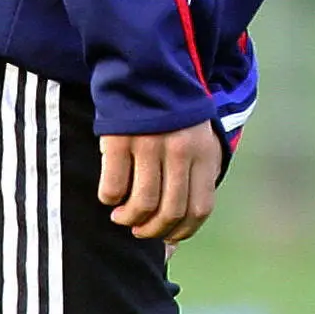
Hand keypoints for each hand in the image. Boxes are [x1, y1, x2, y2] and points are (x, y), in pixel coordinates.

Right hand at [99, 121, 222, 242]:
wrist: (150, 75)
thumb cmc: (175, 121)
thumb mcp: (198, 146)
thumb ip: (195, 183)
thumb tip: (177, 238)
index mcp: (204, 155)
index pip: (200, 209)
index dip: (182, 231)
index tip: (166, 237)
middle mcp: (181, 152)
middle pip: (170, 211)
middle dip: (153, 230)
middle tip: (139, 231)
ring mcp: (151, 145)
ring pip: (142, 203)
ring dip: (129, 219)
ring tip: (121, 216)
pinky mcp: (121, 140)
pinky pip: (114, 186)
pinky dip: (110, 198)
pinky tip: (110, 196)